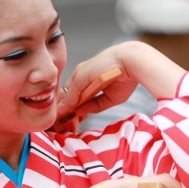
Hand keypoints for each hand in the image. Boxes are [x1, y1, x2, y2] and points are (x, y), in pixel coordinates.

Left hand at [56, 41, 184, 126]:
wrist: (131, 63)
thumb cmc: (125, 77)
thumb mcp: (109, 98)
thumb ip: (94, 106)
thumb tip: (79, 113)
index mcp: (89, 79)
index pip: (74, 96)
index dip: (70, 108)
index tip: (67, 121)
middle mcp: (82, 76)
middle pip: (67, 95)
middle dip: (63, 110)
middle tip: (58, 124)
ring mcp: (79, 75)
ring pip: (66, 95)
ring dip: (62, 109)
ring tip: (57, 122)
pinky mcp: (79, 76)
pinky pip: (70, 94)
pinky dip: (65, 105)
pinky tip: (62, 114)